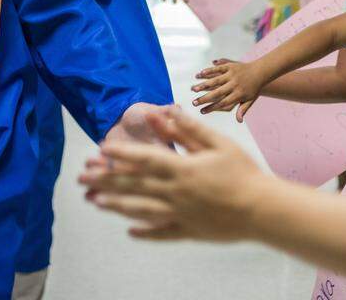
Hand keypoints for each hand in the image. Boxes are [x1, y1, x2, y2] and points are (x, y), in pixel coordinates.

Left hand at [79, 106, 267, 241]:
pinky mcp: (189, 231)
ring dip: (116, 205)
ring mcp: (180, 214)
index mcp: (182, 169)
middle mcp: (175, 193)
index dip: (122, 153)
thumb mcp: (218, 144)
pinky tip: (130, 231)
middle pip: (134, 185)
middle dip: (106, 180)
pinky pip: (162, 233)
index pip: (145, 159)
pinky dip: (145, 232)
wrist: (263, 210)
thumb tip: (168, 111)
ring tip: (95, 202)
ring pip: (141, 210)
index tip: (102, 149)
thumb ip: (190, 129)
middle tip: (82, 178)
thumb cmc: (244, 172)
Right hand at [191, 58, 264, 120]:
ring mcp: (232, 75)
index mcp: (239, 94)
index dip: (212, 107)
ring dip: (203, 84)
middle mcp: (235, 85)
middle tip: (193, 103)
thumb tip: (239, 121)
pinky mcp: (231, 66)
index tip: (202, 111)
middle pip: (217, 93)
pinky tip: (200, 74)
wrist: (261, 72)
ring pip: (216, 80)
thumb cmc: (254, 88)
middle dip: (204, 98)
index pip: (223, 103)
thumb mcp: (250, 100)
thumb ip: (243, 109)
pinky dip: (209, 71)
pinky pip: (218, 68)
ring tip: (193, 89)